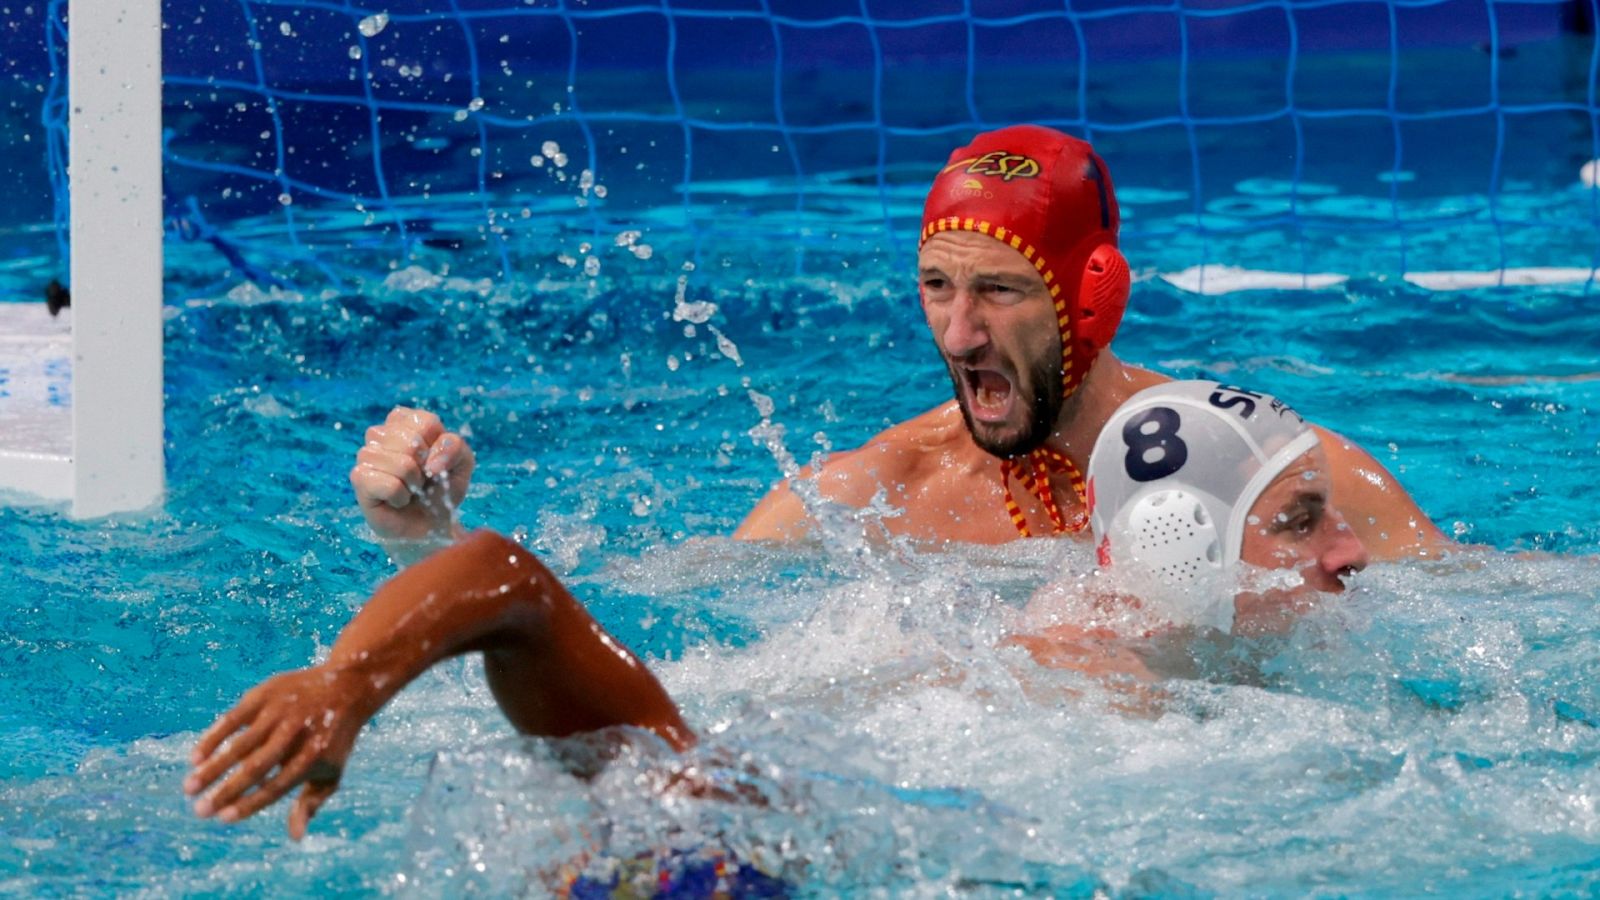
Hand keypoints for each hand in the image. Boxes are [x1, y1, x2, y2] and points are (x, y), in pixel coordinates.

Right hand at [185, 666, 372, 839]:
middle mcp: (296, 733)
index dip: (250, 803)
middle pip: (256, 767)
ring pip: (240, 744)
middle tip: (198, 811)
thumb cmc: (332, 739)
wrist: (346, 686)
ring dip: (211, 768)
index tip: (223, 819)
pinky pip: (233, 719)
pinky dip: (213, 738)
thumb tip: (295, 837)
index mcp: (313, 756)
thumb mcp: (331, 772)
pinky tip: (194, 759)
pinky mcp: (265, 694)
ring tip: (189, 789)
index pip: (277, 786)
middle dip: (225, 791)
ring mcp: (279, 712)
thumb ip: (310, 803)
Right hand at [350, 406, 475, 543]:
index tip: (435, 462)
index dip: (438, 447)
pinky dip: (401, 497)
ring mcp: (366, 454)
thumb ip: (455, 447)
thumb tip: (431, 461)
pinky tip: (397, 500)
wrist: (428, 523)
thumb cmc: (440, 488)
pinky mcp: (358, 478)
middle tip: (421, 479)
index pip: (426, 423)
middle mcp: (381, 433)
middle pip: (412, 442)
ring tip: (409, 489)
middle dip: (425, 468)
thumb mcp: (462, 463)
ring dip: (414, 484)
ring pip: (402, 464)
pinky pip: (389, 484)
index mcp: (405, 421)